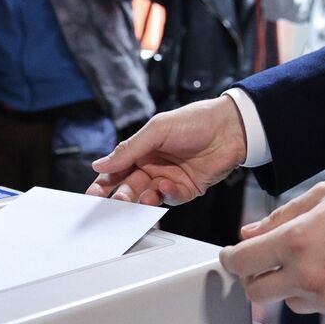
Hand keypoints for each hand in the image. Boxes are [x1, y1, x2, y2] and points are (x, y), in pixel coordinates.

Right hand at [87, 96, 246, 204]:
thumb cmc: (195, 120)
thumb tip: (100, 164)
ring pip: (148, 196)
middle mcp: (154, 165)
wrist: (231, 127)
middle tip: (112, 203)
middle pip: (130, 186)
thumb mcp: (157, 130)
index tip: (93, 194)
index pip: (118, 169)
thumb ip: (129, 149)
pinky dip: (167, 195)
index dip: (104, 182)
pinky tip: (167, 187)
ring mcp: (170, 177)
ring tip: (140, 197)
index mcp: (143, 149)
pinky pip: (172, 199)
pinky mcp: (188, 189)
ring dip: (141, 199)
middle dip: (120, 196)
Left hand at [220, 181, 324, 322]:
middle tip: (266, 261)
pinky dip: (322, 294)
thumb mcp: (322, 196)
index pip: (242, 260)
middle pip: (256, 290)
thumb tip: (249, 231)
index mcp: (296, 240)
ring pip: (290, 301)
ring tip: (319, 260)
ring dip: (293, 285)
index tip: (232, 254)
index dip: (231, 257)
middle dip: (255, 275)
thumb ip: (280, 216)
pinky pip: (320, 308)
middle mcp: (307, 275)